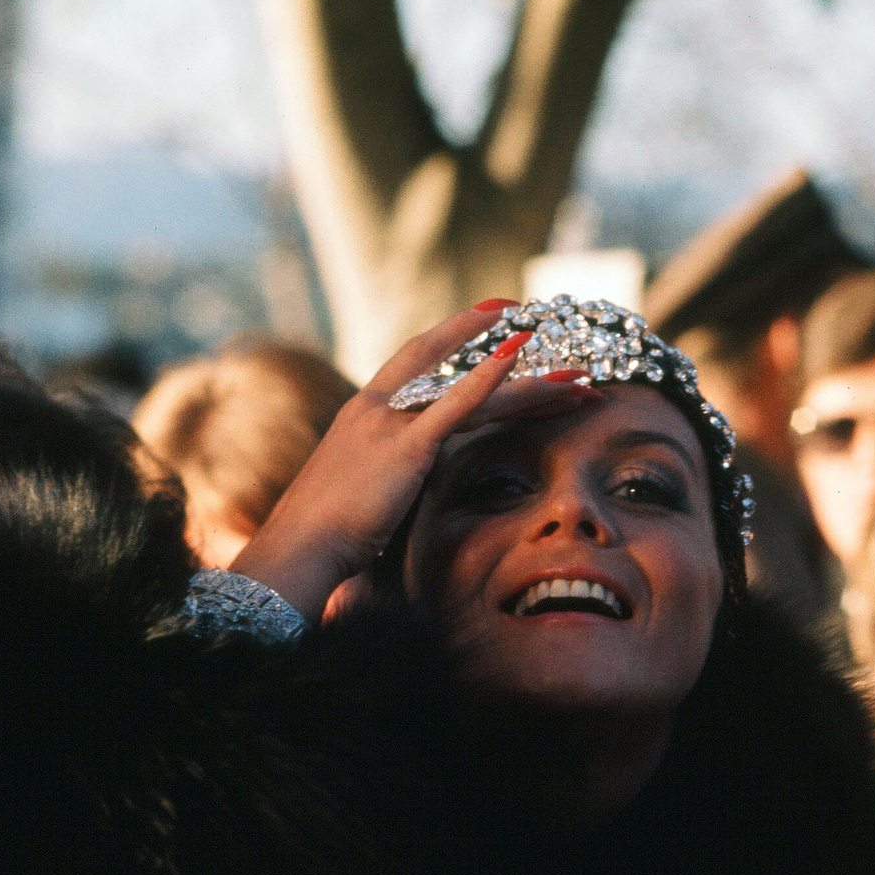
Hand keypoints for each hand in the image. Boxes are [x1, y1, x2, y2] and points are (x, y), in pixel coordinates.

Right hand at [230, 303, 596, 621]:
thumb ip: (383, 478)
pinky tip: (520, 354)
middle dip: (503, 349)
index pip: (416, 360)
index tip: (499, 322)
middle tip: (554, 343)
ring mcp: (389, 423)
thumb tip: (400, 490)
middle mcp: (375, 408)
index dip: (455, 335)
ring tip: (578, 380)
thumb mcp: (357, 496)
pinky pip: (456, 405)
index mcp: (362, 415)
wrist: (297, 552)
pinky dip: (489, 376)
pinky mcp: (404, 448)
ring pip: (471, 389)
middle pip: (449, 363)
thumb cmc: (321, 537)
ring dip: (529, 382)